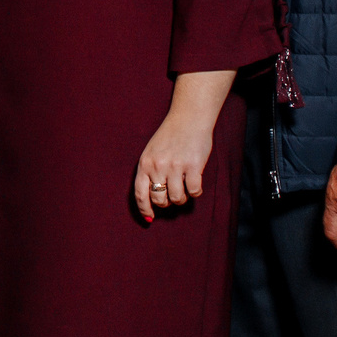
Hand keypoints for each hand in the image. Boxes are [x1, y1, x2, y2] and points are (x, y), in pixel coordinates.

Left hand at [133, 107, 215, 222]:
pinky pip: (194, 191)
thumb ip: (150, 173)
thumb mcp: (152, 152)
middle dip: (167, 202)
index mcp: (145, 163)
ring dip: (182, 198)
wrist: (188, 119)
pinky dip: (195, 191)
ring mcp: (175, 166)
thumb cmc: (170, 137)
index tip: (150, 218)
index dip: (145, 209)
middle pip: (160, 200)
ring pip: (177, 198)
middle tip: (173, 194)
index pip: (140, 194)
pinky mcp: (193, 166)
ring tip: (184, 187)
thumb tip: (151, 201)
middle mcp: (158, 166)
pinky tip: (195, 182)